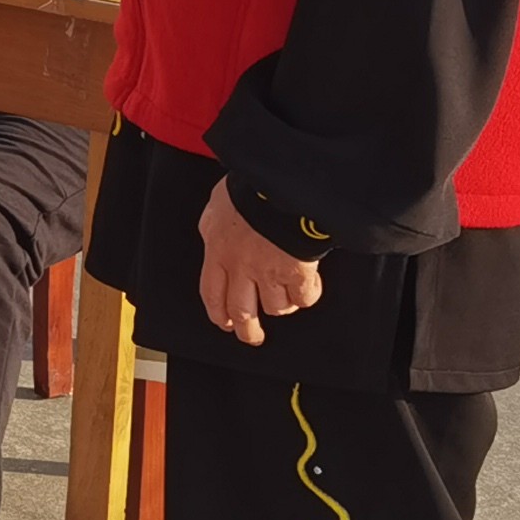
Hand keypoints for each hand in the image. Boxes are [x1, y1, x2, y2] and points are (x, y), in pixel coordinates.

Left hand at [196, 178, 326, 346]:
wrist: (278, 183)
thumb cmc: (249, 189)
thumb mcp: (217, 205)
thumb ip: (215, 226)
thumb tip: (213, 234)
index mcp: (218, 251)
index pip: (212, 294)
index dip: (218, 313)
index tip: (225, 323)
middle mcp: (241, 268)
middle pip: (242, 312)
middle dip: (248, 330)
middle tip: (254, 337)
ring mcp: (269, 272)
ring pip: (276, 307)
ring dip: (282, 303)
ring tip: (287, 294)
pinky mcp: (297, 272)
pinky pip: (304, 297)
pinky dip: (307, 295)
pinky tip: (307, 286)